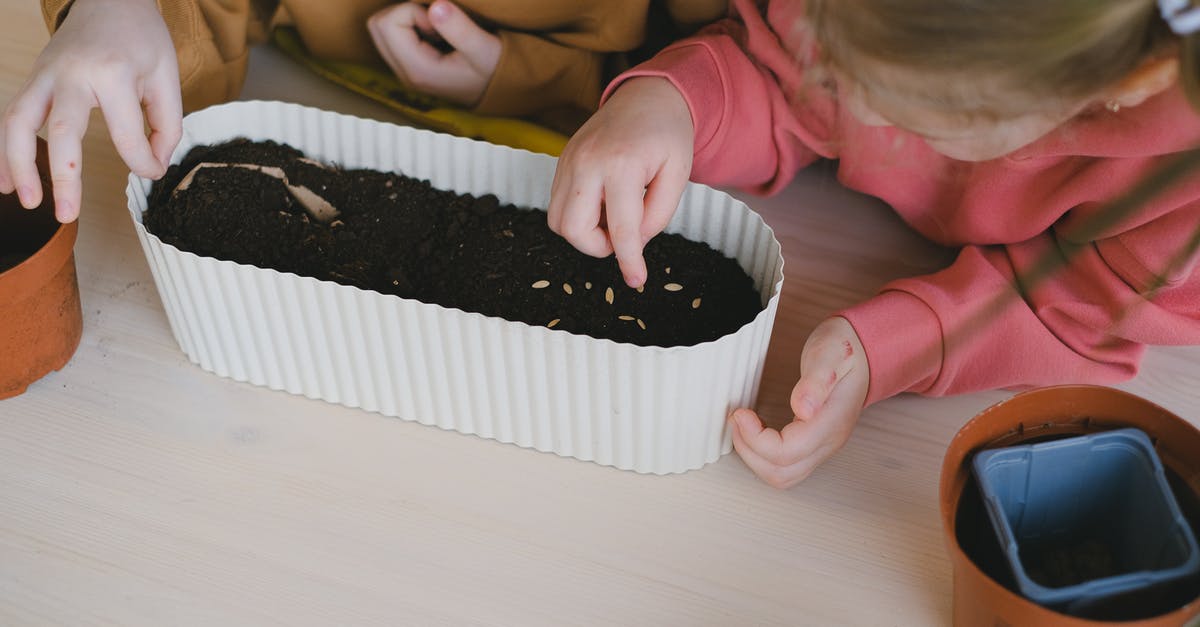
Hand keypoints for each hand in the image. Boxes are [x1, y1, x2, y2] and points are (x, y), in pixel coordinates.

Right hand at [0, 0, 180, 221]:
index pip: (125, 135)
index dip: (143, 162)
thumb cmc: (140, 38)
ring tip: (26, 201)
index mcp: (112, 74)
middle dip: (63, 176)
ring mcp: (45, 75)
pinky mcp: (33, 79)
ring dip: (18, 165)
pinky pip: (12, 116)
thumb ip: (166, 124)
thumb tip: (153, 165)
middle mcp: (71, 74)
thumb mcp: (166, 77)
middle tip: (65, 215)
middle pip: (59, 131)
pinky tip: (6, 180)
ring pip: (18, 122)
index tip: (153, 171)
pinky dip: (6, 149)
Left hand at [367, 0, 500, 106]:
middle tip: (436, 24)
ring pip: (381, 28)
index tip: (439, 22)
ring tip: (437, 31)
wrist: (498, 91)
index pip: (388, 23)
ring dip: (407, 18)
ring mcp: (403, 70)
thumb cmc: (493, 70)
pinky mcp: (407, 65)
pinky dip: (409, 26)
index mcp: (417, 70)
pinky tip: (434, 36)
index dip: (413, 10)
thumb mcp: (485, 49)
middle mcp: (404, 73)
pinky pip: (392, 35)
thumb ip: (460, 29)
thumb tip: (436, 6)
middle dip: (404, 12)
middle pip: (377, 25)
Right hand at [546, 77, 693, 287]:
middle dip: (598, 246)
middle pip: (573, 230)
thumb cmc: (667, 134)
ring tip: (613, 216)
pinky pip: (557, 204)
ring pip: (557, 221)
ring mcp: (568, 161)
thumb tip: (633, 244)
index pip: (621, 230)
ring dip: (584, 232)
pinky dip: (578, 215)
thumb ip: (658, 215)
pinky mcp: (561, 162)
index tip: (636, 280)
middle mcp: (587, 162)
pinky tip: (602, 202)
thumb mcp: (678, 175)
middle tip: (623, 234)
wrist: (647, 96)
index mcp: (621, 165)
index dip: (629, 262)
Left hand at [729, 317, 869, 488]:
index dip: (756, 439)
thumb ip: (816, 380)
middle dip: (750, 451)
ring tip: (742, 427)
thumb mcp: (830, 353)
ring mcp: (822, 446)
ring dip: (754, 457)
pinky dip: (763, 454)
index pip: (787, 452)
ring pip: (783, 475)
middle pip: (782, 473)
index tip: (742, 414)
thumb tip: (803, 408)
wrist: (863, 352)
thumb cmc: (845, 350)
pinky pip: (786, 465)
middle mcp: (828, 441)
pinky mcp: (814, 444)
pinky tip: (754, 430)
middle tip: (737, 420)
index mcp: (831, 423)